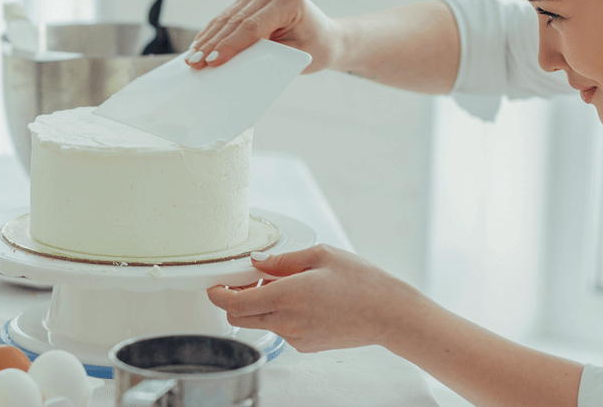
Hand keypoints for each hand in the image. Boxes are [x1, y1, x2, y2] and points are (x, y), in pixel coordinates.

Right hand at [185, 0, 339, 73]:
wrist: (326, 37)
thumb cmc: (315, 49)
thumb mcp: (295, 57)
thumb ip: (267, 56)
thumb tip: (234, 63)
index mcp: (289, 0)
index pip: (252, 26)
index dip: (229, 45)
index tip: (212, 61)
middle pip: (236, 21)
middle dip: (213, 44)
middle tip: (195, 63)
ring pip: (228, 17)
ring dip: (209, 38)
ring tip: (192, 57)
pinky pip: (228, 15)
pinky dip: (214, 31)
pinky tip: (200, 44)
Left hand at [207, 244, 416, 352]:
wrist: (388, 313)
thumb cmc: (361, 282)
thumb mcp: (320, 255)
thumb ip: (282, 260)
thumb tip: (257, 262)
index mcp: (287, 296)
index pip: (234, 304)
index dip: (217, 295)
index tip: (214, 286)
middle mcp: (287, 321)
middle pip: (239, 318)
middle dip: (234, 300)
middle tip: (247, 280)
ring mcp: (295, 337)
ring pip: (260, 323)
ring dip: (259, 306)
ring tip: (283, 285)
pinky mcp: (304, 345)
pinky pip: (280, 329)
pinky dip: (279, 314)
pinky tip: (300, 300)